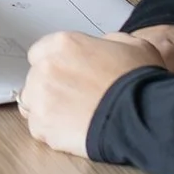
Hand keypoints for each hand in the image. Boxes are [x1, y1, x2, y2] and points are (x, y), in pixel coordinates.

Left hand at [19, 28, 172, 154]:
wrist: (142, 117)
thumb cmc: (140, 82)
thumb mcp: (132, 45)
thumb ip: (106, 42)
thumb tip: (101, 48)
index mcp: (63, 44)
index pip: (40, 52)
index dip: (56, 65)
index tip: (67, 75)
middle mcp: (45, 67)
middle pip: (35, 77)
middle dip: (51, 87)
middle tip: (75, 98)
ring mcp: (40, 98)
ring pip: (31, 103)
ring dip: (46, 108)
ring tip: (71, 116)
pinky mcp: (42, 126)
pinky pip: (38, 128)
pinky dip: (51, 131)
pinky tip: (72, 131)